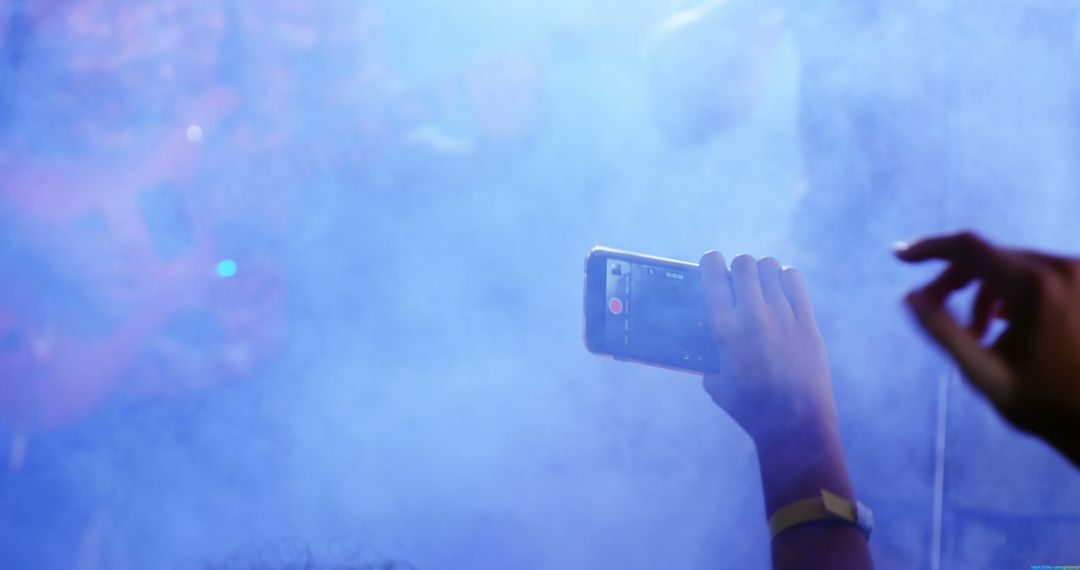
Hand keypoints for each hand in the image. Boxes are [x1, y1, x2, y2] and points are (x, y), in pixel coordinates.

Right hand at [700, 252, 869, 568]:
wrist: (794, 423)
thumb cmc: (750, 408)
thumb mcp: (716, 384)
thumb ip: (710, 359)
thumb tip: (707, 344)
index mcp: (724, 330)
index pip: (712, 276)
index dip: (710, 262)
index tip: (710, 261)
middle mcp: (753, 316)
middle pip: (743, 264)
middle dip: (737, 265)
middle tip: (737, 275)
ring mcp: (783, 316)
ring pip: (770, 267)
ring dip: (762, 270)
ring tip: (761, 282)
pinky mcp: (807, 322)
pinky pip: (795, 281)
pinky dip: (785, 278)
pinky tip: (782, 289)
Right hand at [897, 231, 1079, 465]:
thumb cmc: (1045, 403)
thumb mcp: (984, 374)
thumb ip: (943, 332)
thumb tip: (910, 297)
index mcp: (1033, 287)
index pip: (968, 247)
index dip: (929, 247)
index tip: (900, 255)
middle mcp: (1060, 268)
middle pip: (988, 255)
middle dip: (954, 280)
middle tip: (934, 311)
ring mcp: (1077, 271)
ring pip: (1010, 263)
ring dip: (983, 289)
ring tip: (977, 332)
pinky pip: (1035, 270)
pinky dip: (1011, 288)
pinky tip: (1006, 322)